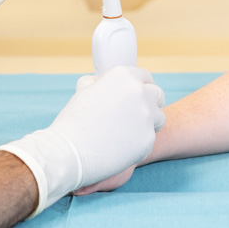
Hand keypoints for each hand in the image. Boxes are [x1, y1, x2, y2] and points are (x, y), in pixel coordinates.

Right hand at [0, 66, 164, 214]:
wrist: (69, 151)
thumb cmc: (72, 122)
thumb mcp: (83, 92)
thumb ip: (97, 84)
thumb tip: (97, 82)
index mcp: (123, 76)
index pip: (145, 77)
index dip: (144, 86)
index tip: (141, 95)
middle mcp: (139, 92)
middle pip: (157, 95)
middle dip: (151, 104)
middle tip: (140, 115)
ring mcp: (146, 116)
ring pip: (159, 118)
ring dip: (150, 124)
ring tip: (131, 133)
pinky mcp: (148, 139)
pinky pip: (150, 139)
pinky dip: (140, 143)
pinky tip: (122, 147)